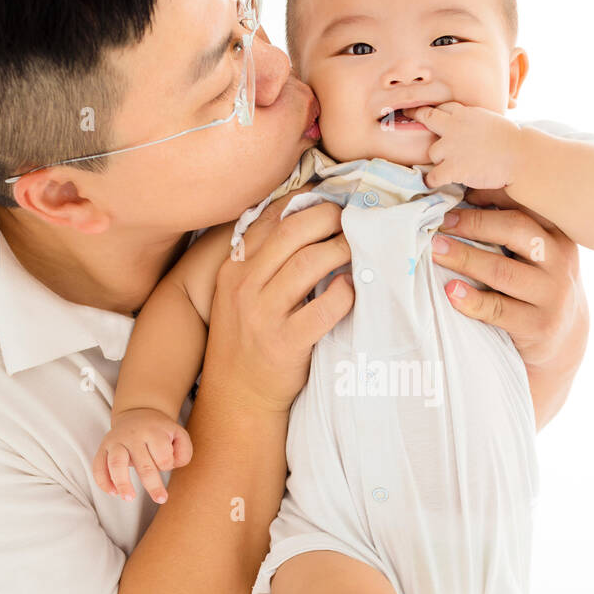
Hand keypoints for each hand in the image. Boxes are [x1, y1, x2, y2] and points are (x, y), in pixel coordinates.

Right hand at [92, 408, 192, 504]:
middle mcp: (133, 436)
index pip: (163, 456)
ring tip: (129, 498)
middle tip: (161, 499)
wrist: (138, 414)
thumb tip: (172, 465)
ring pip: (116, 463)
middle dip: (152, 484)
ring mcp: (116, 442)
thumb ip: (183, 452)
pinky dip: (103, 481)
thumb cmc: (161, 432)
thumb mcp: (179, 435)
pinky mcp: (103, 448)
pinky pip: (98, 466)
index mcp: (154, 432)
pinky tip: (113, 493)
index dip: (167, 465)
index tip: (167, 464)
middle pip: (143, 464)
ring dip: (122, 483)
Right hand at [208, 190, 354, 413]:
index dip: (305, 202)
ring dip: (342, 250)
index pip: (270, 218)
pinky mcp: (286, 342)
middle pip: (294, 231)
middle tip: (351, 221)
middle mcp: (244, 286)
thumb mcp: (241, 294)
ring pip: (311, 262)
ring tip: (358, 250)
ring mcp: (264, 314)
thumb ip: (264, 261)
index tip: (330, 197)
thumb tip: (305, 221)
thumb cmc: (248, 339)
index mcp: (234, 268)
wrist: (238, 395)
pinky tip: (352, 289)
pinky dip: (345, 293)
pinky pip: (325, 308)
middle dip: (329, 218)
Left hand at [407, 102, 522, 190]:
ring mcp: (451, 147)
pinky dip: (432, 181)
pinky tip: (435, 183)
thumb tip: (469, 129)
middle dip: (417, 116)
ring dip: (438, 160)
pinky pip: (432, 176)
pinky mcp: (453, 167)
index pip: (443, 108)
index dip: (437, 113)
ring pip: (431, 152)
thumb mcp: (490, 121)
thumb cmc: (511, 141)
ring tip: (447, 166)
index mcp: (465, 113)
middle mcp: (453, 126)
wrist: (518, 156)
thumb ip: (474, 122)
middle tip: (409, 116)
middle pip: (427, 117)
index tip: (428, 114)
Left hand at [429, 187, 587, 403]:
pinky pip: (499, 309)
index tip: (456, 190)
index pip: (525, 203)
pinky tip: (450, 291)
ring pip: (503, 271)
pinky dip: (472, 300)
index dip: (490, 193)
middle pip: (516, 230)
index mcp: (557, 233)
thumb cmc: (536, 283)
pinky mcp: (538, 325)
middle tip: (440, 222)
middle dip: (474, 223)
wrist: (563, 336)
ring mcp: (552, 295)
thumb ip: (510, 227)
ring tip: (435, 251)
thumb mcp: (536, 252)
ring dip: (465, 258)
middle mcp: (560, 260)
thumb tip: (461, 192)